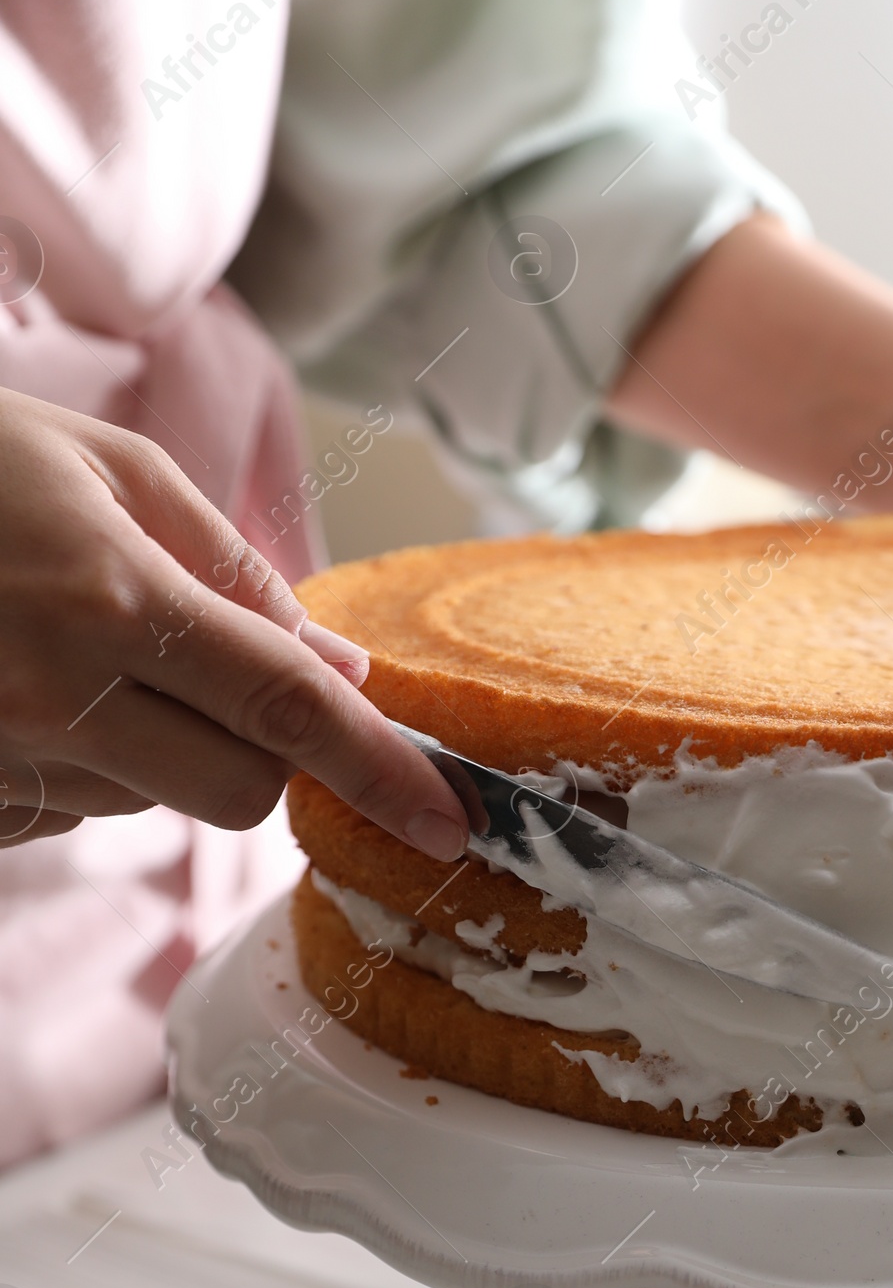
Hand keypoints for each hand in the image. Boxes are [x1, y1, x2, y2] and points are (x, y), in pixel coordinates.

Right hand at [0, 388, 467, 855]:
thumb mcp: (101, 466)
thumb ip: (234, 569)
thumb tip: (341, 667)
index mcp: (109, 597)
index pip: (290, 707)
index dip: (384, 769)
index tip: (453, 821)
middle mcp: (55, 698)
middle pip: (242, 791)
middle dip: (264, 753)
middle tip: (213, 675)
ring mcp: (0, 764)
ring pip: (154, 801)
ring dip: (154, 745)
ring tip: (64, 649)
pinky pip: (71, 812)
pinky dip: (79, 763)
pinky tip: (16, 687)